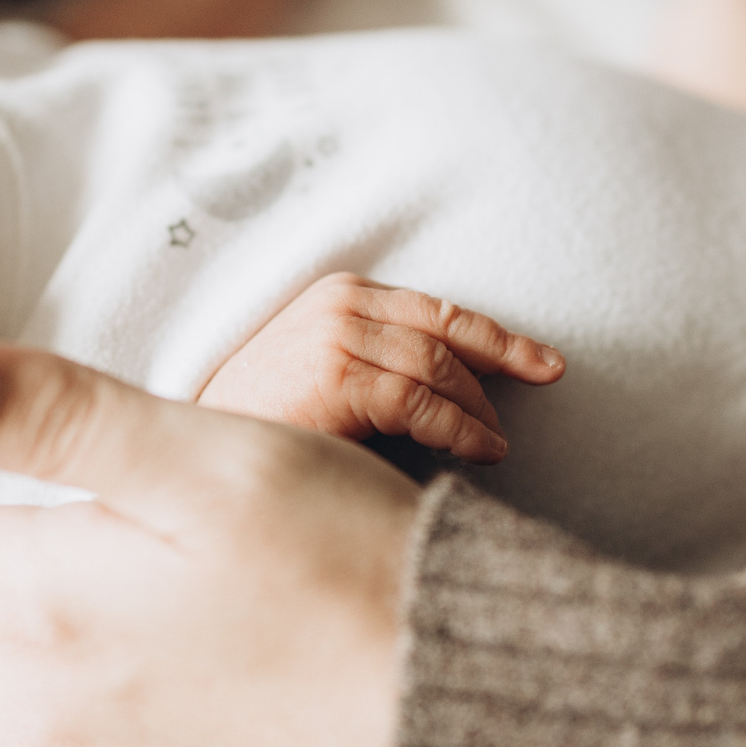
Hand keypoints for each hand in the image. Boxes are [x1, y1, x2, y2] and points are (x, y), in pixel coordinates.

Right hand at [198, 273, 563, 463]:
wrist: (200, 441)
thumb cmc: (267, 418)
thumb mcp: (326, 371)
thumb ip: (382, 365)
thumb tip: (459, 395)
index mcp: (344, 295)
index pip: (439, 311)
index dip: (499, 337)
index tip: (545, 363)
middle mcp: (342, 306)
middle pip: (447, 334)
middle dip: (502, 367)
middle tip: (537, 399)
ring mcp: (338, 338)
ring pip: (438, 368)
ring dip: (478, 409)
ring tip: (497, 443)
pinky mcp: (336, 377)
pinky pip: (420, 402)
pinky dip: (459, 428)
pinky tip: (478, 451)